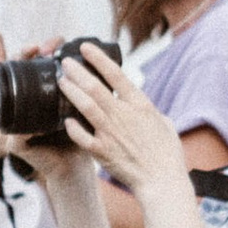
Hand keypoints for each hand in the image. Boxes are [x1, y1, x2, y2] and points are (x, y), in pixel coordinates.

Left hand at [55, 43, 188, 197]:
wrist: (162, 181)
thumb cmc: (167, 153)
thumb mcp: (163, 123)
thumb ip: (146, 110)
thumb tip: (138, 102)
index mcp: (140, 105)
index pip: (116, 74)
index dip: (98, 58)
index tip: (85, 47)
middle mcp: (123, 115)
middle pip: (95, 87)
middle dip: (77, 71)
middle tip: (64, 61)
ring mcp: (111, 133)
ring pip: (86, 106)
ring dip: (71, 92)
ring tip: (61, 81)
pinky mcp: (103, 152)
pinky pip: (82, 137)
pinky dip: (72, 127)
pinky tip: (64, 119)